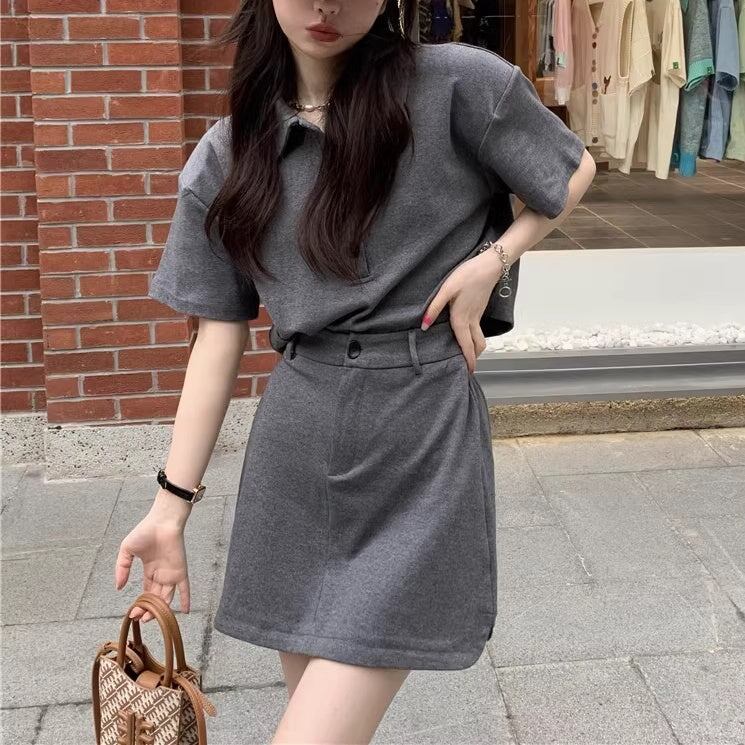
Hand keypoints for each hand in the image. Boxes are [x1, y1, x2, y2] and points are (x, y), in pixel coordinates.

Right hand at [114, 504, 190, 622]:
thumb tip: (118, 587)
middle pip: (155, 597)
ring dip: (159, 609)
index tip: (132, 613)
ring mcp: (171, 573)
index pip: (145, 591)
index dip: (140, 603)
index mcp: (150, 569)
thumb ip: (122, 568)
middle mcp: (161, 573)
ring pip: (166, 596)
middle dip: (147, 610)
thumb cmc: (145, 531)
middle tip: (139, 618)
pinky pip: (185, 587)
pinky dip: (186, 599)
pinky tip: (185, 611)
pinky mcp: (180, 570)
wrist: (162, 521)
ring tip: (148, 618)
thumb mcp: (127, 550)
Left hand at [421, 253, 497, 373]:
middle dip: (474, 358)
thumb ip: (434, 308)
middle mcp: (472, 319)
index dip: (468, 359)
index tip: (469, 372)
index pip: (466, 344)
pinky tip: (465, 336)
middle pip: (477, 345)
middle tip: (468, 368)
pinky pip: (478, 329)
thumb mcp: (446, 289)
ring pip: (479, 338)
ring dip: (475, 349)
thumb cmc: (467, 275)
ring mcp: (478, 315)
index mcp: (462, 318)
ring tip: (466, 355)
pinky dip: (474, 338)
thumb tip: (424, 325)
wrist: (490, 265)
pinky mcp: (479, 309)